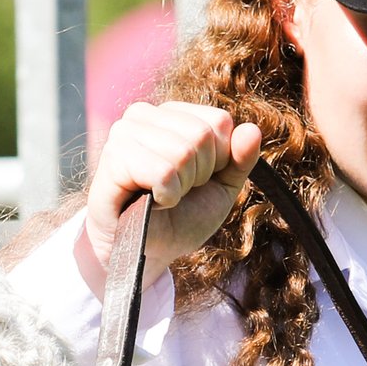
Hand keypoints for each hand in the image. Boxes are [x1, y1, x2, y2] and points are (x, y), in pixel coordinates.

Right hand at [75, 102, 263, 296]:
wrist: (146, 251)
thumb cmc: (180, 217)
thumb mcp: (220, 188)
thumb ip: (239, 159)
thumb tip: (252, 130)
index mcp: (171, 114)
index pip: (219, 120)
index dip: (218, 160)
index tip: (196, 180)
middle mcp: (144, 114)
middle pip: (202, 135)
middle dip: (198, 175)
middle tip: (176, 192)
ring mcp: (125, 133)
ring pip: (183, 153)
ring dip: (180, 188)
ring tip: (161, 197)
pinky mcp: (113, 158)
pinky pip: (163, 172)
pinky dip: (166, 196)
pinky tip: (151, 202)